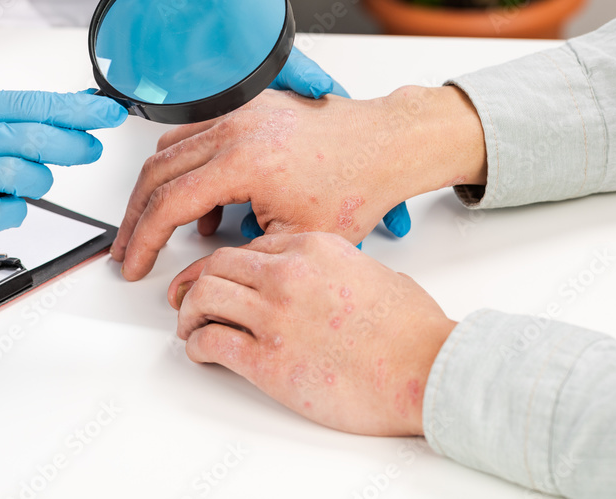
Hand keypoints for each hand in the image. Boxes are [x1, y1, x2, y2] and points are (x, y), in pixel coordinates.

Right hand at [0, 89, 125, 253]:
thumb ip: (36, 115)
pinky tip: (0, 202)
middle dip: (73, 146)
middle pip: (35, 140)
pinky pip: (9, 212)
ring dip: (38, 182)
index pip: (35, 104)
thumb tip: (87, 102)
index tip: (109, 113)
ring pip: (25, 176)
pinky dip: (14, 211)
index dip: (78, 110)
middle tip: (91, 148)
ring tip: (27, 180)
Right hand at [112, 84, 486, 280]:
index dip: (142, 240)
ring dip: (159, 188)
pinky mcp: (250, 108)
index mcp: (242, 161)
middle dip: (135, 215)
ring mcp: (241, 113)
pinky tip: (206, 203)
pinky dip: (188, 167)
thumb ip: (234, 261)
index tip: (132, 263)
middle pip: (156, 172)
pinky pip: (198, 135)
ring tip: (163, 230)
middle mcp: (235, 128)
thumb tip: (192, 282)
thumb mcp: (294, 241)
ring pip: (171, 148)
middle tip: (128, 248)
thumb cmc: (356, 185)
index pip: (167, 203)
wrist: (387, 145)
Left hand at [168, 232, 456, 435]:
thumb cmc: (413, 330)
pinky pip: (210, 342)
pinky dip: (197, 346)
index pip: (250, 247)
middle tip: (188, 298)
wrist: (427, 369)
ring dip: (189, 312)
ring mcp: (274, 315)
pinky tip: (201, 352)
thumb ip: (341, 269)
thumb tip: (331, 280)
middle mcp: (287, 274)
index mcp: (314, 247)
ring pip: (204, 296)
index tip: (220, 275)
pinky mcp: (266, 359)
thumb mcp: (376, 273)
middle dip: (197, 282)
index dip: (228, 264)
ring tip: (190, 326)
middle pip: (218, 266)